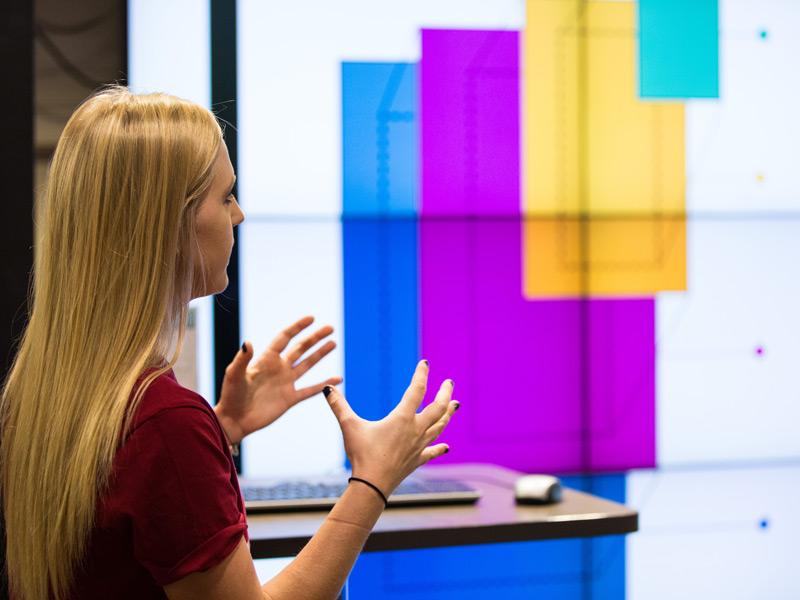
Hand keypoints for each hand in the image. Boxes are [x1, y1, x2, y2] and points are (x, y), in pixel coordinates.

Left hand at [215, 316, 341, 443]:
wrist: (234, 421)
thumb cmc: (230, 396)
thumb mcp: (234, 375)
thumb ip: (242, 359)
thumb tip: (248, 342)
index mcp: (266, 359)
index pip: (285, 338)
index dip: (297, 327)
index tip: (311, 318)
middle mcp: (278, 368)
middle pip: (300, 348)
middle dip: (314, 337)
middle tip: (330, 328)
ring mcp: (285, 383)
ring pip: (307, 365)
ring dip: (320, 354)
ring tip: (333, 343)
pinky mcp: (290, 399)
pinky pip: (310, 390)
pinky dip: (324, 385)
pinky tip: (337, 379)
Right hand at [323, 360, 457, 496]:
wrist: (372, 485)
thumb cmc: (362, 454)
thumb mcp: (349, 426)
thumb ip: (339, 406)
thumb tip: (327, 388)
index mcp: (402, 418)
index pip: (416, 390)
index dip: (421, 375)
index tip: (425, 364)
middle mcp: (415, 430)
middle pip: (438, 408)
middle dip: (445, 393)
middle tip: (450, 382)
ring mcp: (419, 446)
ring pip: (439, 427)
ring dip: (448, 415)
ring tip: (455, 405)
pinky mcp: (417, 460)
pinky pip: (432, 451)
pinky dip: (440, 448)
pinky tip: (447, 447)